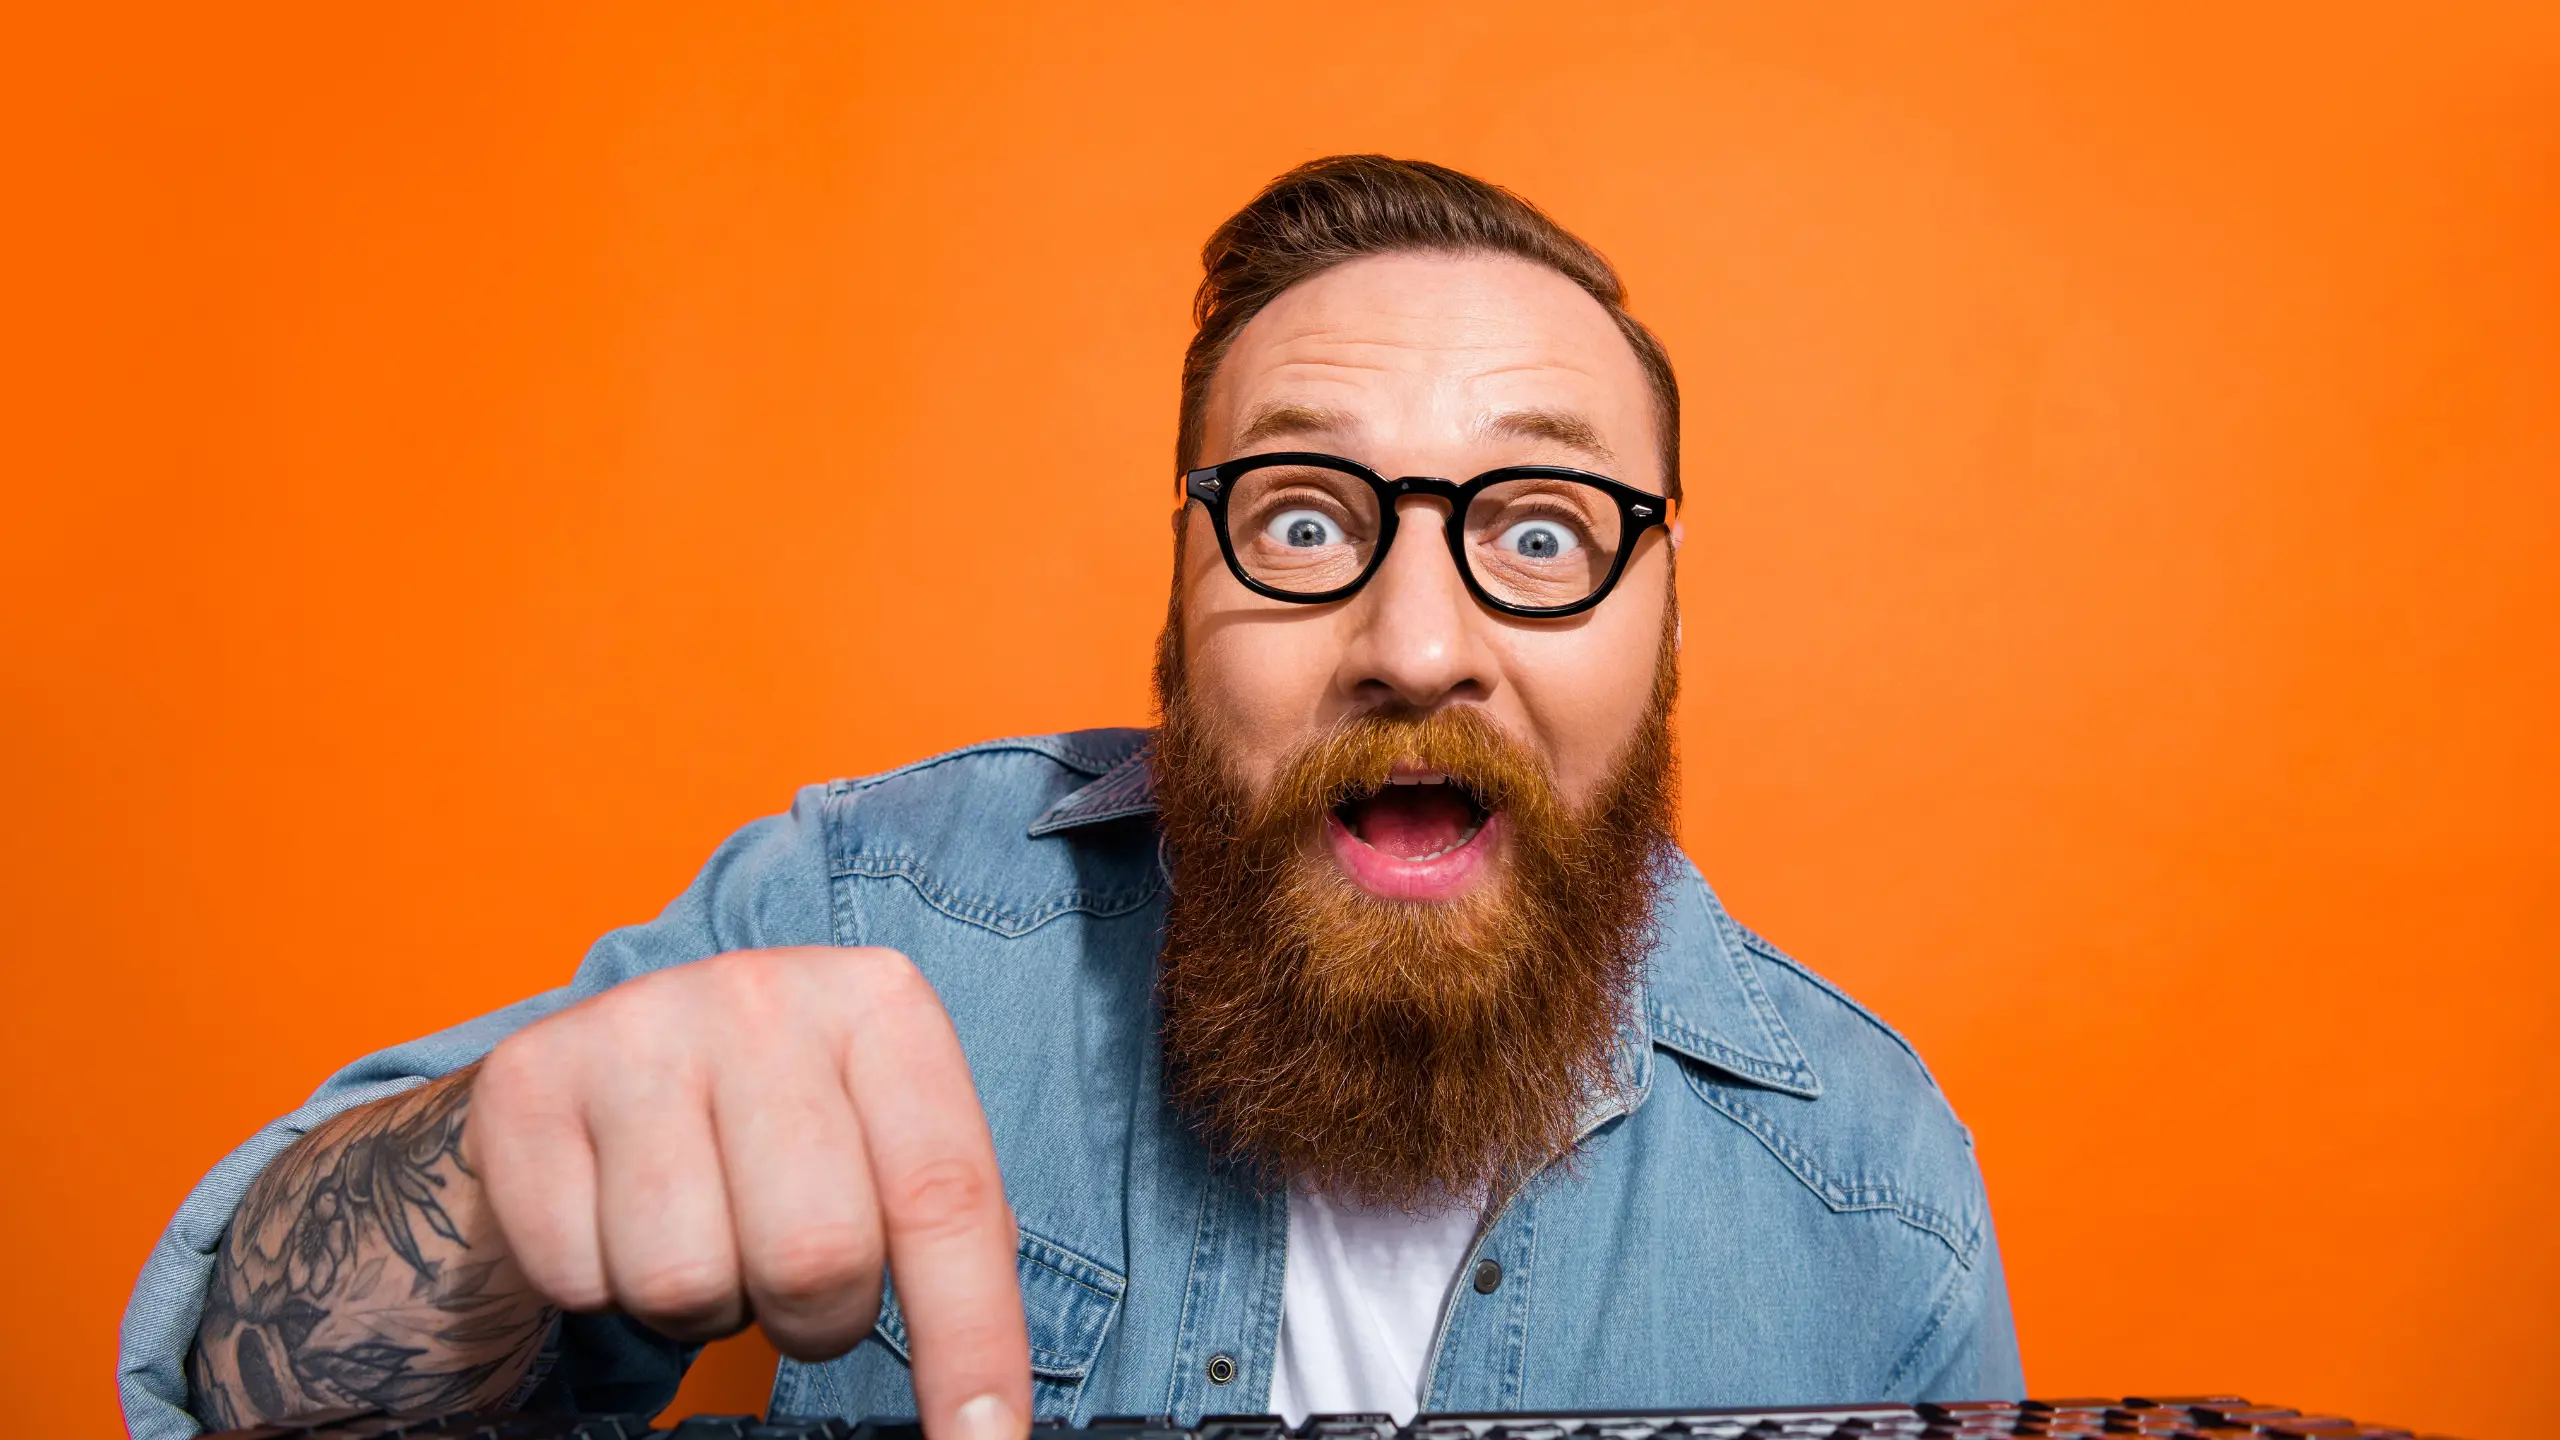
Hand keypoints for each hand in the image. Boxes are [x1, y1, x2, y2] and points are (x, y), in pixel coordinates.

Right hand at [465, 946, 1029, 1439]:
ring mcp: (635, 1028)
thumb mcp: (884, 1133)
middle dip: (817, 1318)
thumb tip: (990, 1415)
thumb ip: (954, 1235)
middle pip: (816, 1254)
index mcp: (879, 1003)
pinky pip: (576, 1275)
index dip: (972, 1342)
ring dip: (704, 1307)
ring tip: (708, 1235)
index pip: (946, 1197)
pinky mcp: (527, 1081)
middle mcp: (762, 996)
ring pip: (684, 1279)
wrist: (610, 1054)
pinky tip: (619, 1218)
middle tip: (798, 1287)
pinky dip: (602, 1287)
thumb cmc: (783, 1123)